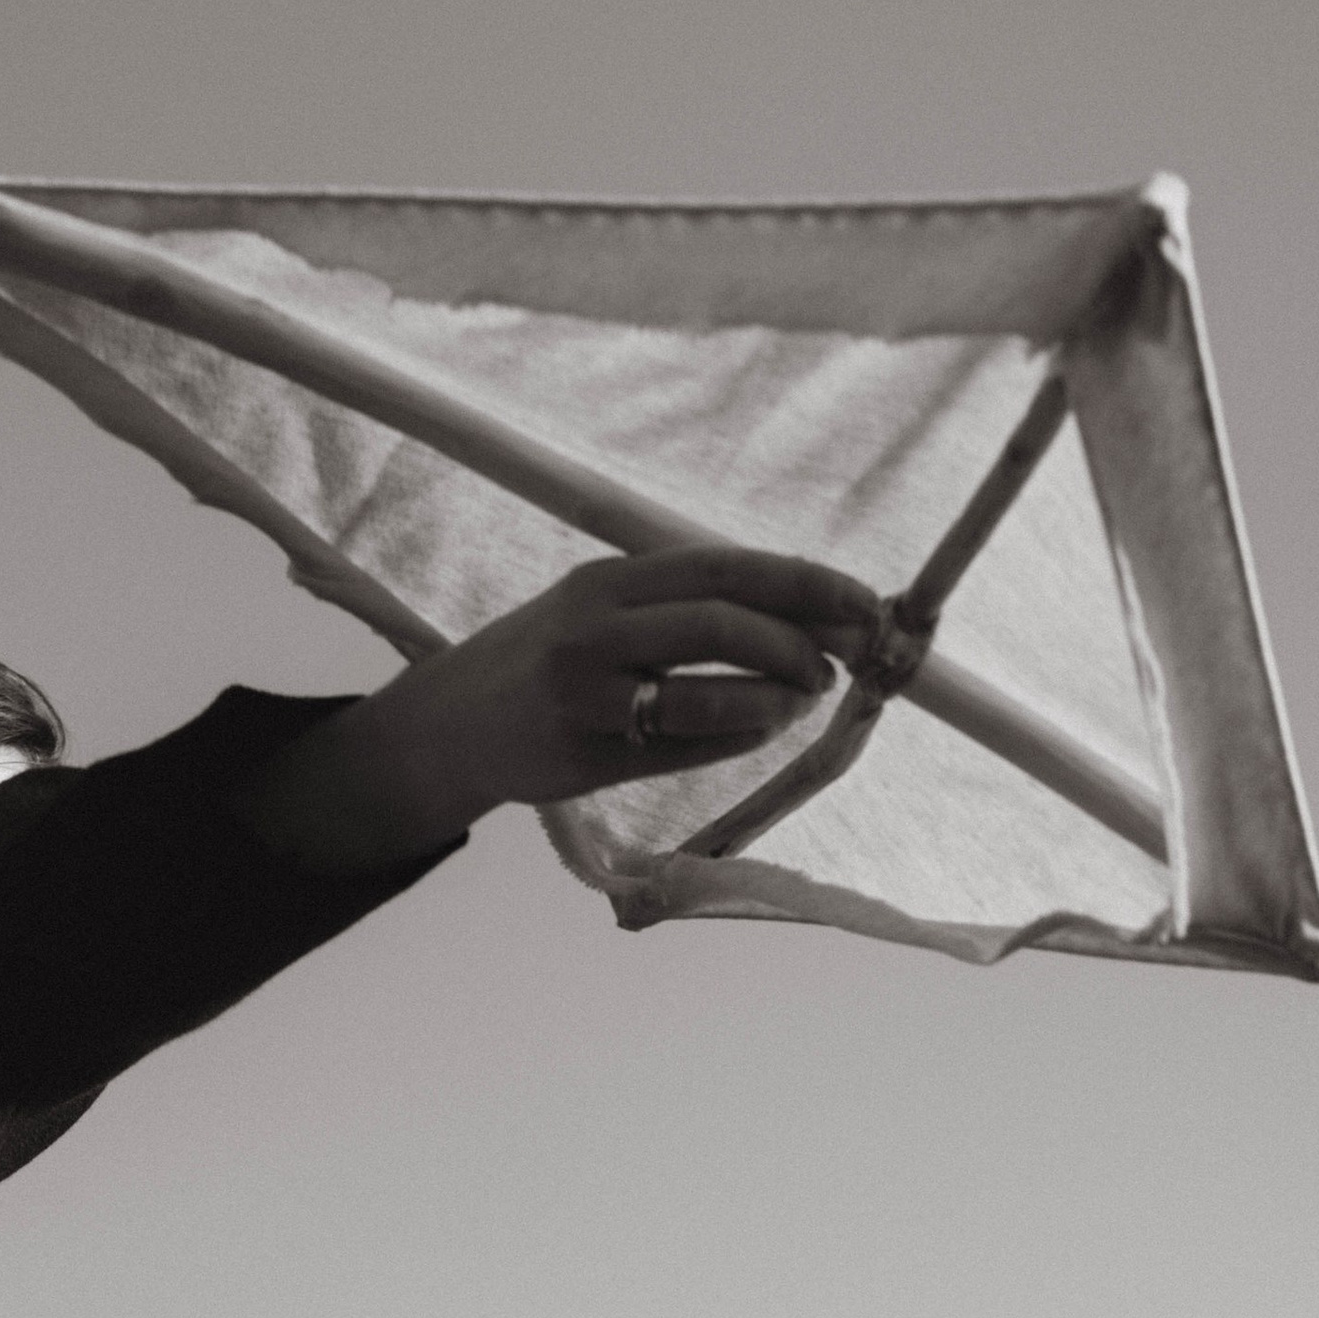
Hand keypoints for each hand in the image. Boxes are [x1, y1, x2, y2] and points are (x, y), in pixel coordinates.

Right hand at [233, 543, 887, 871]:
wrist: (452, 723)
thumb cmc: (549, 659)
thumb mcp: (604, 606)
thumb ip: (686, 604)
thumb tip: (810, 614)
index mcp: (610, 576)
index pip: (726, 566)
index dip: (806, 584)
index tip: (866, 604)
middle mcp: (593, 625)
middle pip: (720, 622)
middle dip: (799, 644)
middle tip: (840, 665)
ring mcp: (584, 691)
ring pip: (703, 691)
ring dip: (772, 698)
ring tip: (800, 700)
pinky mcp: (581, 751)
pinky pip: (680, 746)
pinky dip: (736, 739)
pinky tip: (760, 731)